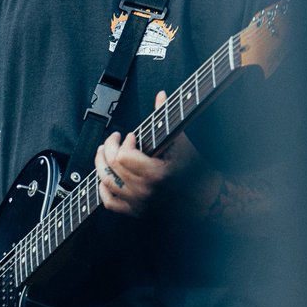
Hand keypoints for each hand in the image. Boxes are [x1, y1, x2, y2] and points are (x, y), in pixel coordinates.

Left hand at [95, 90, 205, 217]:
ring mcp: (139, 203)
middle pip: (112, 166)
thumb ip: (166, 117)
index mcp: (156, 174)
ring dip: (101, 164)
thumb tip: (161, 95)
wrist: (205, 199)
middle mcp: (145, 191)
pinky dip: (102, 189)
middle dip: (109, 148)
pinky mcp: (136, 212)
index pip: (123, 156)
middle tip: (115, 139)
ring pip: (107, 182)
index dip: (124, 143)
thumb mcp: (181, 142)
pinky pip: (109, 203)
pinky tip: (105, 177)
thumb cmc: (195, 170)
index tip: (131, 136)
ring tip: (103, 153)